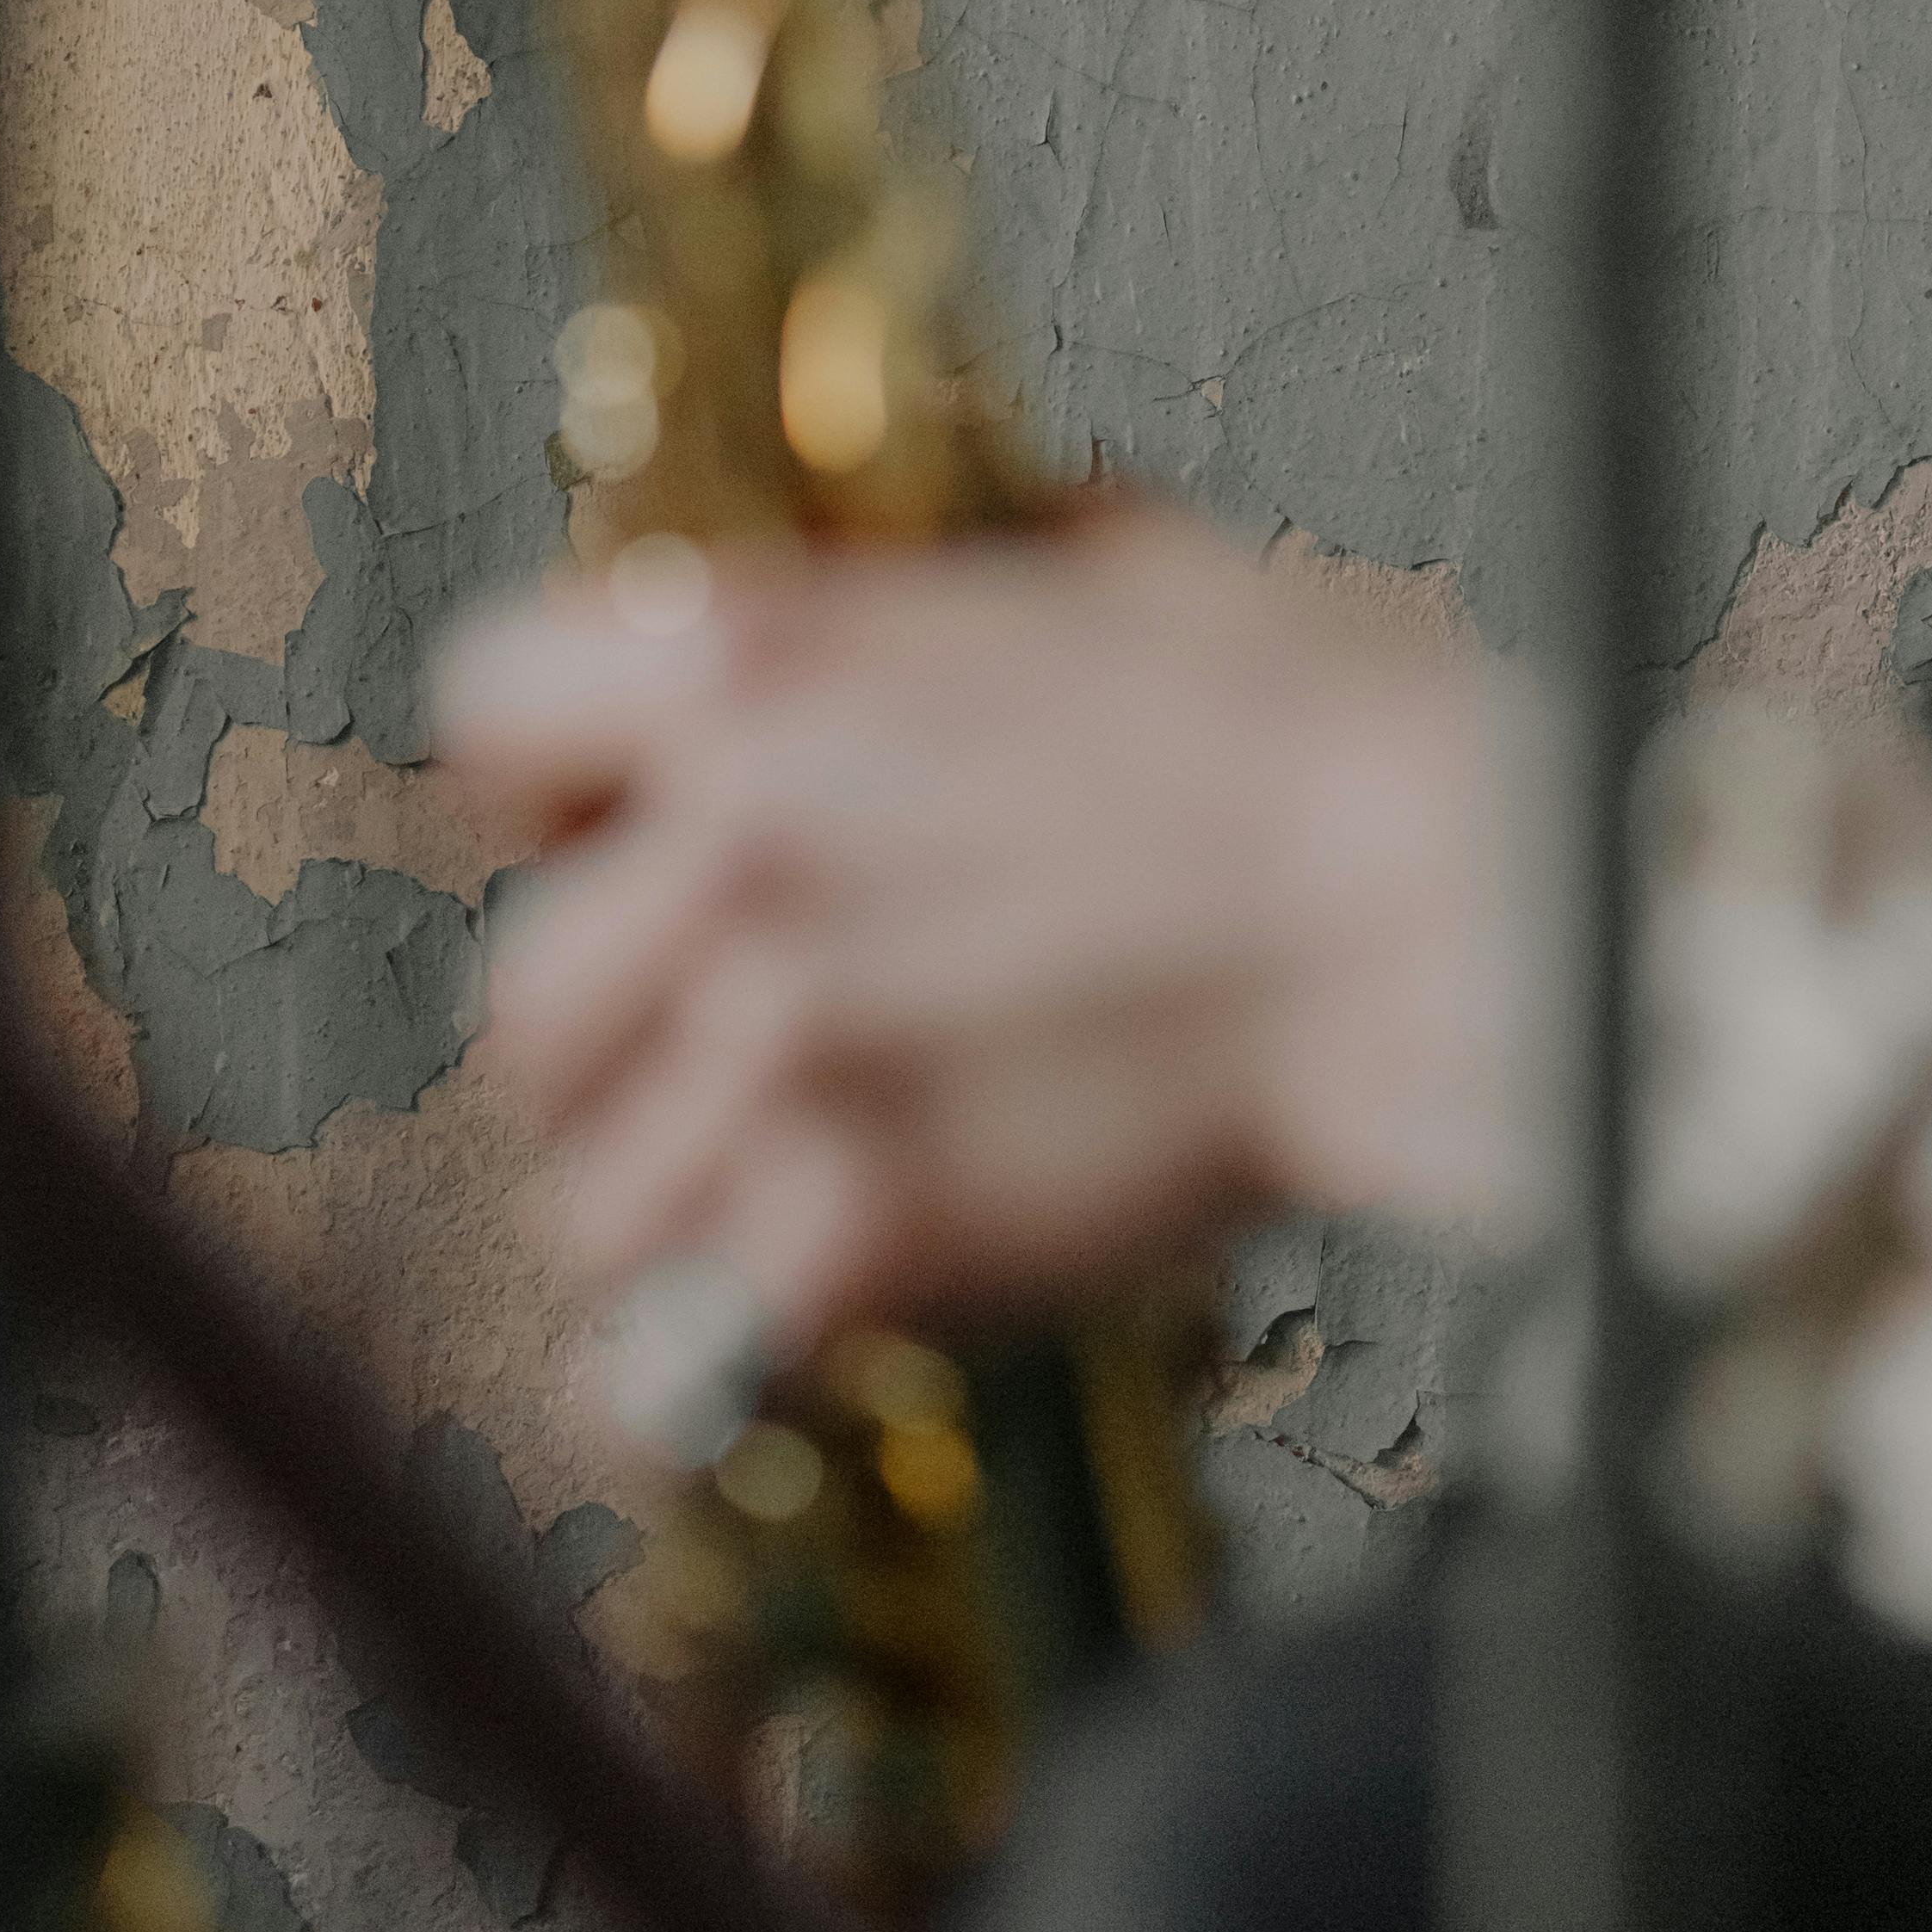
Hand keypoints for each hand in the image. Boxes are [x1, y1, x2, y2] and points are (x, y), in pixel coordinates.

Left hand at [433, 505, 1518, 1363]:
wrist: (1441, 907)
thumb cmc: (1323, 745)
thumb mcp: (1118, 569)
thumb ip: (954, 587)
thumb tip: (911, 584)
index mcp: (771, 659)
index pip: (489, 706)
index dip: (556, 789)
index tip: (624, 840)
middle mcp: (738, 836)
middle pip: (524, 989)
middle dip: (624, 1042)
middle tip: (750, 1061)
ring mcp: (783, 1037)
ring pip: (586, 1188)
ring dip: (679, 1210)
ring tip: (800, 1198)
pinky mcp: (850, 1224)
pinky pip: (665, 1351)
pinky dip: (717, 1361)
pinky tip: (790, 1327)